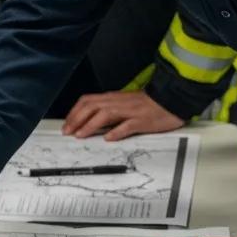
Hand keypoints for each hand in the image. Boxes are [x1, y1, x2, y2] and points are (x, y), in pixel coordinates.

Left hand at [62, 90, 183, 139]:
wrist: (171, 100)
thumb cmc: (146, 104)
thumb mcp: (123, 104)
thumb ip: (107, 111)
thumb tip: (90, 122)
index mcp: (112, 98)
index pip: (87, 101)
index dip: (74, 113)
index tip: (66, 124)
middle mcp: (118, 102)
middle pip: (92, 107)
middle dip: (77, 119)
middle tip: (68, 132)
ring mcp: (130, 111)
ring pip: (105, 115)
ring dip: (90, 125)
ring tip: (80, 135)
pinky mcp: (142, 120)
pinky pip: (127, 125)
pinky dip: (117, 131)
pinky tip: (109, 138)